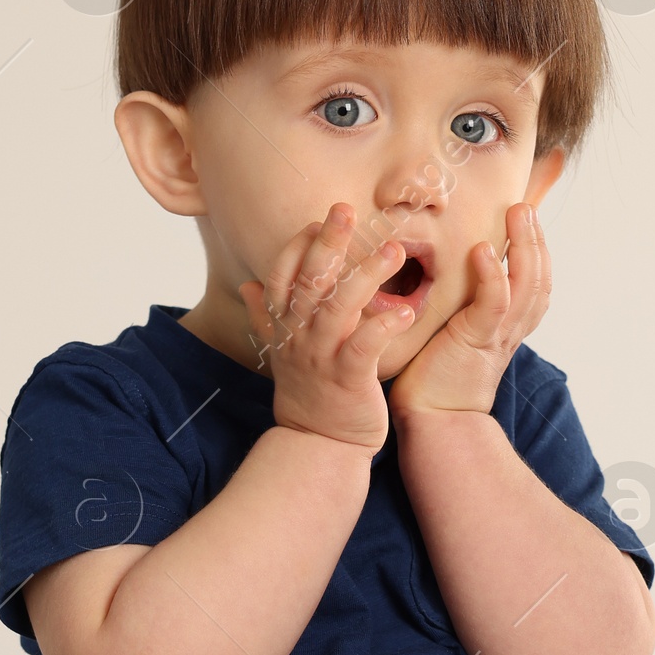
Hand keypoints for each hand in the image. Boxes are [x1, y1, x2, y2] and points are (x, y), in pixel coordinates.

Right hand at [238, 202, 416, 452]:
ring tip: (394, 249)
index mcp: (286, 326)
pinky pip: (364, 347)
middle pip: (310, 282)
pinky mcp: (349, 379)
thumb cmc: (309, 394)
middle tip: (345, 209)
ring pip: (339, 308)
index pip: (283, 276)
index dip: (298, 247)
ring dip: (367, 275)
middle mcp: (300, 337)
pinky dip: (384, 326)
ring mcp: (323, 357)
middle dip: (328, 243)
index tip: (318, 221)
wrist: (318, 445)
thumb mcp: (282, 353)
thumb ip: (266, 317)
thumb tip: (248, 286)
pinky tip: (406, 311)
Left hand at [388, 202, 550, 421]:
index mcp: (506, 326)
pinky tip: (484, 250)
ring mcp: (497, 335)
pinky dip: (494, 275)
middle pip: (539, 277)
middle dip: (537, 238)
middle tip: (525, 205)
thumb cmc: (433, 378)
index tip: (528, 216)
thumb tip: (444, 275)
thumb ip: (458, 305)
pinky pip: (495, 304)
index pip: (533, 280)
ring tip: (518, 212)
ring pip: (527, 284)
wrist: (432, 421)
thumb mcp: (451, 332)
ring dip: (526, 245)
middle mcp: (510, 328)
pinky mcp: (478, 341)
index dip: (536, 248)